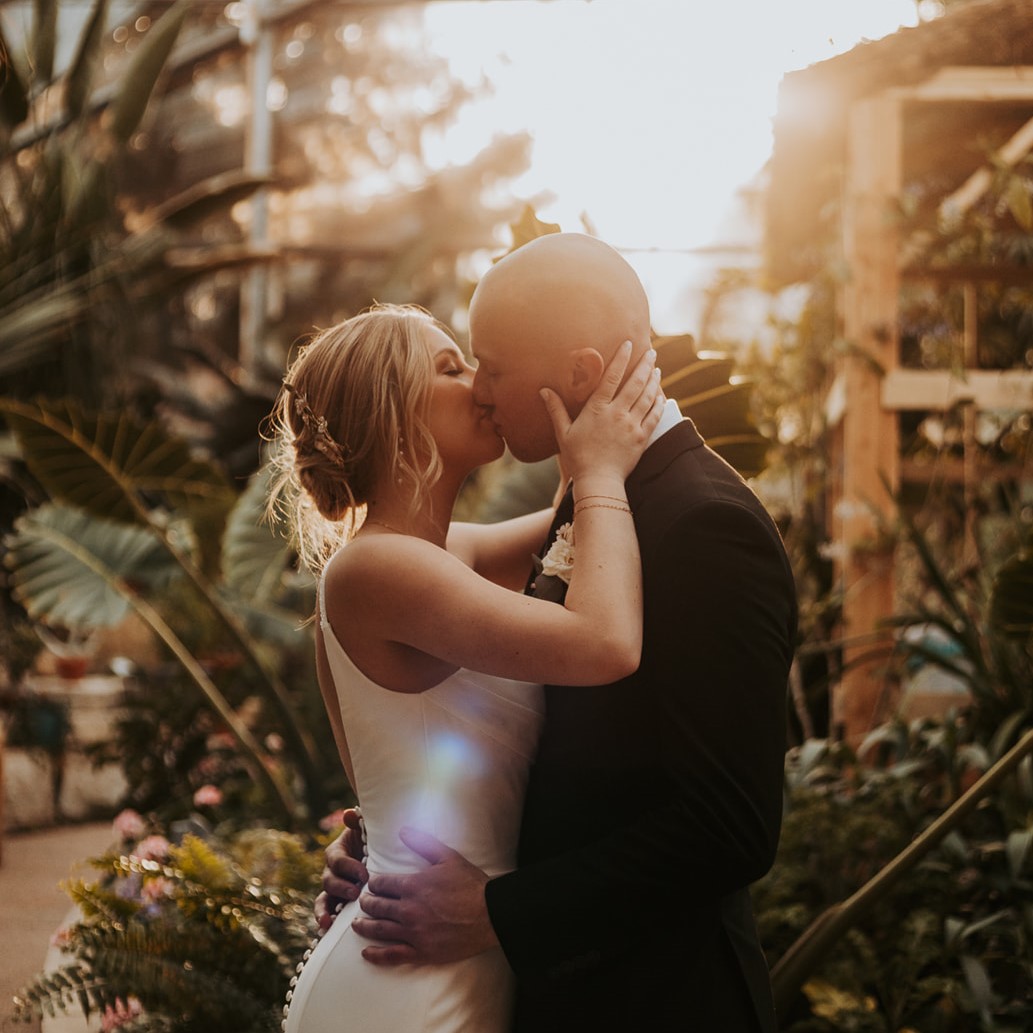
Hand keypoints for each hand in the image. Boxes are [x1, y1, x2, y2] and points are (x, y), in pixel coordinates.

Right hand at [314, 808, 367, 931]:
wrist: (382, 856)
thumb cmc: (375, 842)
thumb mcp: (368, 830)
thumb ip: (358, 822)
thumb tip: (349, 814)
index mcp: (337, 852)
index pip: (337, 859)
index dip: (348, 867)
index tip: (364, 874)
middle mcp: (332, 871)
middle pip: (328, 880)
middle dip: (341, 888)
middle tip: (356, 894)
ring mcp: (334, 889)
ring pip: (323, 899)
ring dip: (324, 910)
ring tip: (329, 922)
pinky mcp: (338, 903)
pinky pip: (327, 913)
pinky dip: (324, 921)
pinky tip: (325, 931)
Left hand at [350, 827, 497, 965]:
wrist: (490, 914)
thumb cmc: (470, 884)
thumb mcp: (448, 857)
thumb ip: (423, 842)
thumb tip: (403, 830)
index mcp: (413, 886)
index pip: (382, 884)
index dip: (373, 883)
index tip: (372, 883)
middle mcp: (409, 910)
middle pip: (377, 906)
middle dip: (366, 902)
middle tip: (362, 901)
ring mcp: (414, 933)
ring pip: (380, 930)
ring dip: (364, 926)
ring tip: (356, 924)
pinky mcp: (422, 951)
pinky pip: (392, 955)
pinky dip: (376, 954)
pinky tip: (366, 953)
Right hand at [542, 341, 663, 484]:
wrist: (598, 481)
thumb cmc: (577, 458)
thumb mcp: (563, 433)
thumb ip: (556, 409)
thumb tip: (544, 390)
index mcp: (597, 409)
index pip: (612, 377)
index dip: (621, 358)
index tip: (628, 343)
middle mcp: (617, 413)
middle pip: (635, 382)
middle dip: (644, 364)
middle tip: (651, 351)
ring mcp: (632, 425)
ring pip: (647, 396)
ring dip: (654, 380)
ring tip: (657, 368)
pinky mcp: (642, 437)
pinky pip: (655, 415)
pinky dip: (659, 402)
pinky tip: (661, 393)